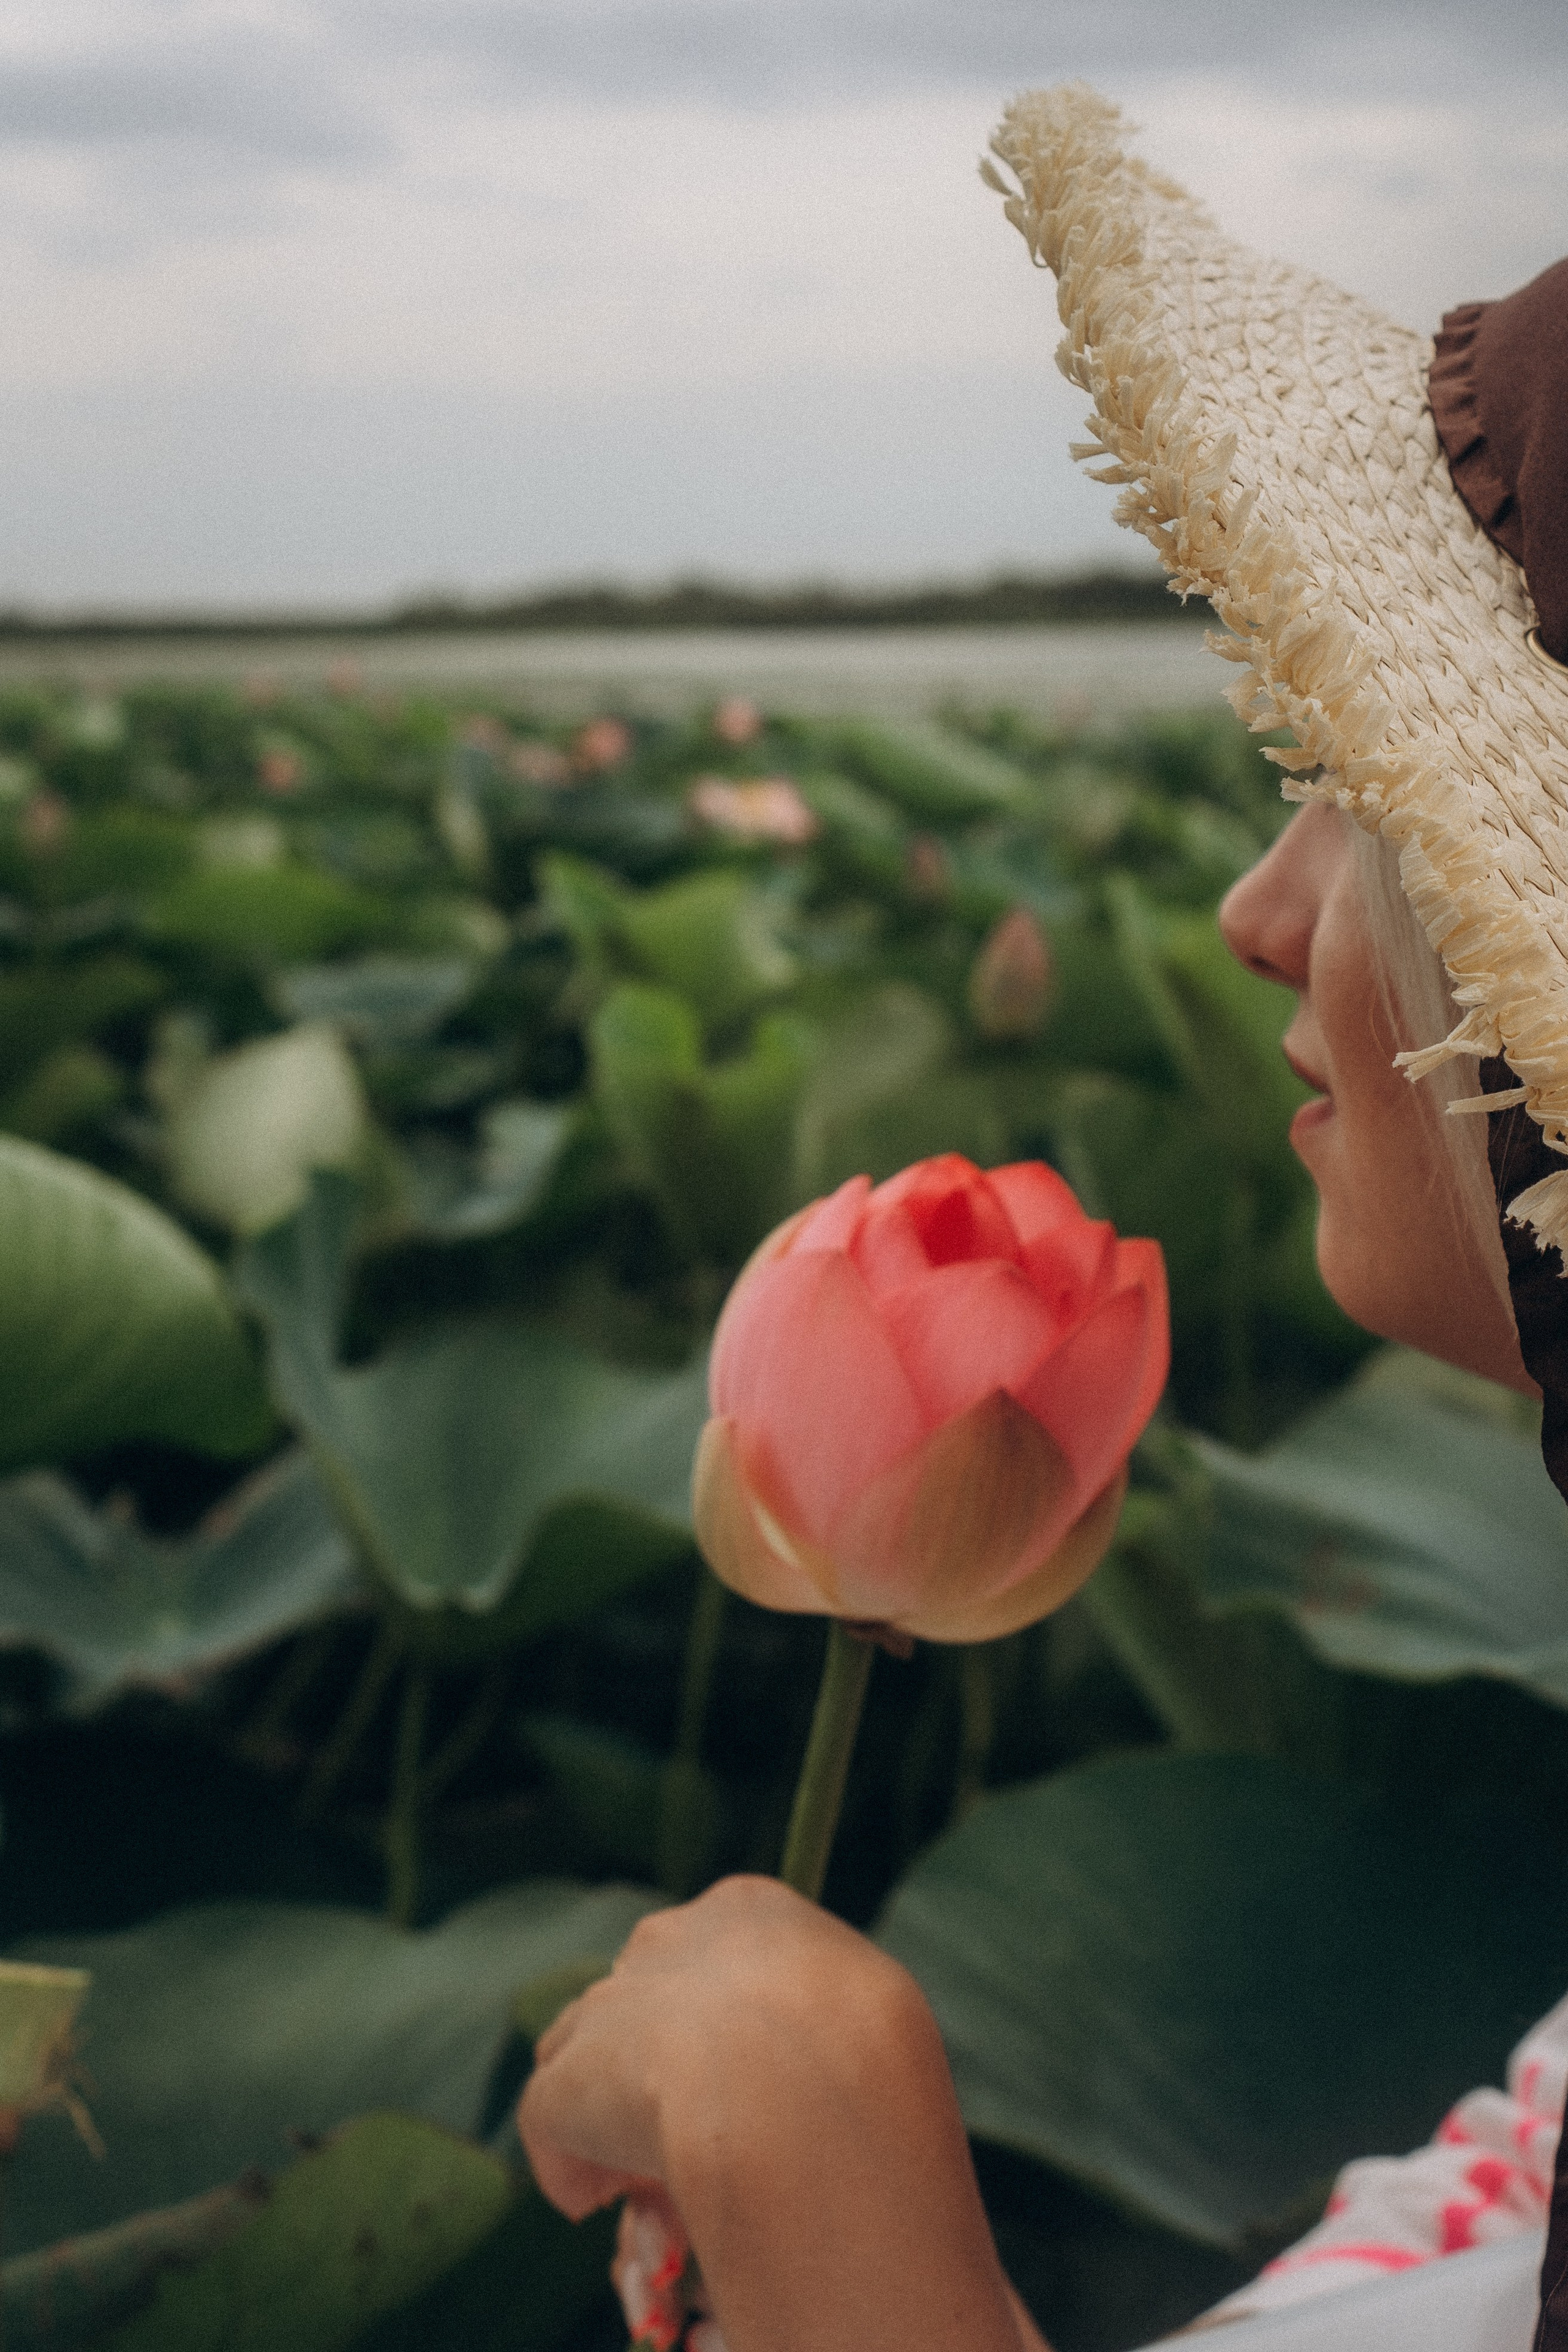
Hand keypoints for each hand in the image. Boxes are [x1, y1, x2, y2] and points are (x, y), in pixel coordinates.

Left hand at [518, 1875, 1034, 2351]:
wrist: (800, 2093)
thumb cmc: (864, 2058)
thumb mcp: (872, 2019)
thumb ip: (823, 2026)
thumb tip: (801, 2083)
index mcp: (750, 1911)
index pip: (714, 1958)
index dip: (721, 2028)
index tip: (744, 2087)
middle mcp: (669, 1938)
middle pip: (645, 2001)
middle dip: (656, 2065)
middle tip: (694, 2142)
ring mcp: (609, 2005)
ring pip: (590, 2058)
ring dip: (612, 2120)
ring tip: (654, 2189)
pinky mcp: (567, 2078)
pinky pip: (551, 2122)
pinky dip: (571, 2168)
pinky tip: (601, 2205)